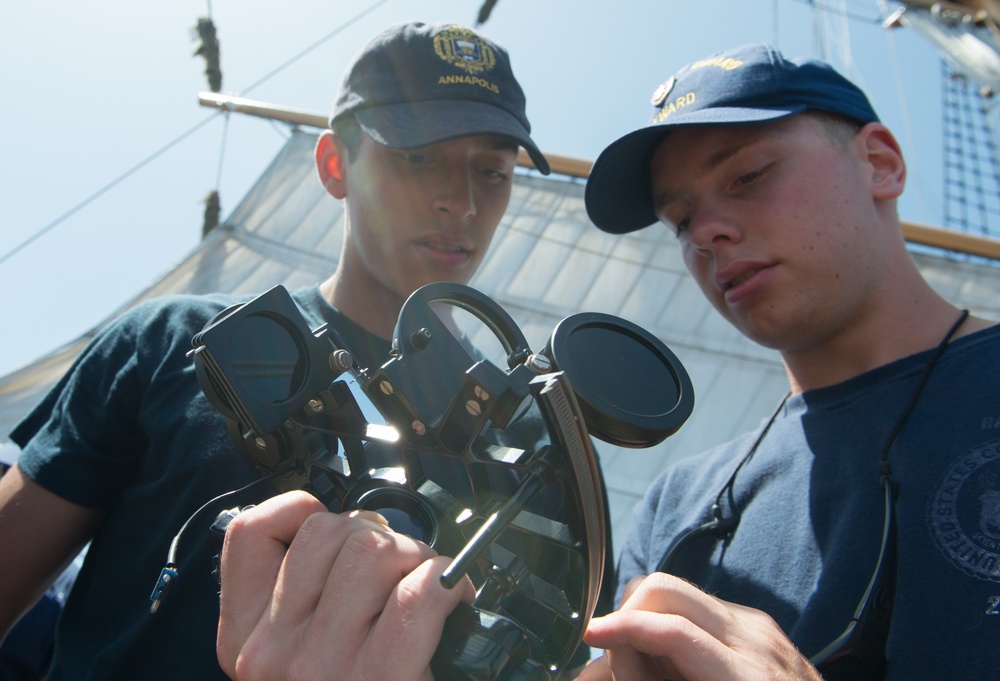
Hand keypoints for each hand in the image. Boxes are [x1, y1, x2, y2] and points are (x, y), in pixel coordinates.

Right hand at [216, 490, 474, 680]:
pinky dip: (445, 582)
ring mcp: (323, 667)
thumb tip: (349, 525)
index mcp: (244, 641)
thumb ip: (297, 595)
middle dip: (378, 536)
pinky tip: (451, 597)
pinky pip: (417, 593)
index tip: (336, 531)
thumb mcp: (290, 656)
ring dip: (414, 556)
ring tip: (423, 589)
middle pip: (329, 531)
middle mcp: (272, 653)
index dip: (300, 512)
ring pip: (373, 550)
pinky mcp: (380, 680)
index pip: (249, 534)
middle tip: (399, 573)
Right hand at [577, 573, 822, 680]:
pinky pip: (700, 607)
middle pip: (667, 587)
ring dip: (647, 616)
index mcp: (747, 676)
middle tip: (617, 649)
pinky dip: (672, 623)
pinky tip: (672, 659)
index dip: (622, 628)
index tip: (591, 633)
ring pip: (679, 589)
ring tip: (643, 659)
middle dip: (629, 610)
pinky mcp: (759, 623)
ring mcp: (759, 625)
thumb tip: (601, 666)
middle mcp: (754, 638)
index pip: (671, 628)